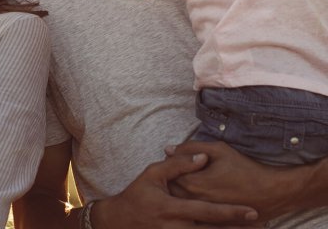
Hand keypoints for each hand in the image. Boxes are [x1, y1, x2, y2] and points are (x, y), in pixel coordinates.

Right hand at [91, 153, 260, 228]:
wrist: (119, 221)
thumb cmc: (137, 195)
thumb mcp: (152, 174)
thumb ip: (178, 165)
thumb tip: (202, 158)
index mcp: (171, 208)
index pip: (207, 212)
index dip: (231, 213)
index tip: (253, 212)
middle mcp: (175, 228)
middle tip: (261, 227)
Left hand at [165, 141, 300, 223]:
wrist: (273, 193)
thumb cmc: (246, 168)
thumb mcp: (218, 150)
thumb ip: (190, 148)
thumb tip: (167, 149)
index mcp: (193, 184)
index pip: (167, 174)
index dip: (168, 166)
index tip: (173, 162)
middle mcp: (195, 203)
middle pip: (170, 192)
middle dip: (170, 182)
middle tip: (180, 173)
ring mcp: (204, 216)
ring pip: (180, 205)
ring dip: (179, 196)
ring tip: (190, 185)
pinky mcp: (214, 223)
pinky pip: (194, 216)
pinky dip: (192, 208)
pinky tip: (199, 199)